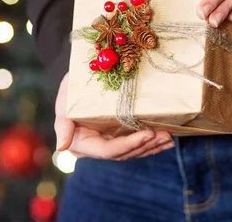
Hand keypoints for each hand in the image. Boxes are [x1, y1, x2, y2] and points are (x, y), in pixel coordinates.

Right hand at [55, 72, 174, 159]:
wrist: (81, 78)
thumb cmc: (71, 88)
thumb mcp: (64, 101)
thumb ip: (62, 124)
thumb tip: (62, 147)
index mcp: (82, 144)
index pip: (108, 150)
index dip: (129, 145)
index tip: (147, 134)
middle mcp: (96, 147)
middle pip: (124, 153)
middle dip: (145, 145)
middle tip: (164, 135)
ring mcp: (110, 142)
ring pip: (133, 151)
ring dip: (152, 146)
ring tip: (169, 137)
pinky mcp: (120, 136)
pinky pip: (137, 144)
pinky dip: (152, 143)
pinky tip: (167, 140)